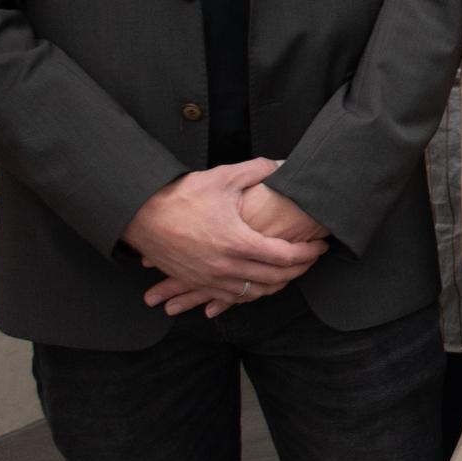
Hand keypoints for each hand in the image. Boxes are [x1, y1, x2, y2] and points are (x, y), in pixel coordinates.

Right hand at [123, 159, 324, 314]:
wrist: (140, 216)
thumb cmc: (181, 196)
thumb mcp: (223, 178)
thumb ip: (258, 171)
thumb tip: (283, 163)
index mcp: (239, 241)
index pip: (285, 256)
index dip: (308, 253)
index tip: (320, 245)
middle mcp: (227, 266)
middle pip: (275, 278)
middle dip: (300, 270)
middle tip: (312, 259)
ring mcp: (210, 278)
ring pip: (255, 293)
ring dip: (277, 285)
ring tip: (291, 272)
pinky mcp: (197, 282)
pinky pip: (231, 297)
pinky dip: (251, 293)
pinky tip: (259, 283)